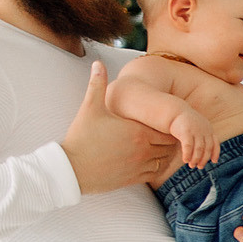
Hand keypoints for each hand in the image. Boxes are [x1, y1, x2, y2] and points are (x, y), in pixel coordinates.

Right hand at [62, 66, 178, 193]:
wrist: (72, 169)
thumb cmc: (81, 137)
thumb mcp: (90, 109)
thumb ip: (97, 85)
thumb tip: (98, 62)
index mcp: (137, 131)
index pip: (167, 128)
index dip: (167, 124)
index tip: (160, 119)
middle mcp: (143, 150)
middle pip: (170, 144)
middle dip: (168, 138)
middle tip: (160, 131)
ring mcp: (140, 166)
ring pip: (166, 160)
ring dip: (165, 153)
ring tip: (156, 144)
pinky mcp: (134, 179)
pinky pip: (156, 174)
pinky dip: (157, 166)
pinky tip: (147, 158)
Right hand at [170, 105, 217, 167]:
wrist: (175, 112)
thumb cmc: (186, 124)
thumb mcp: (198, 128)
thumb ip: (202, 138)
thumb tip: (203, 154)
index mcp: (208, 129)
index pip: (215, 143)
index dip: (215, 153)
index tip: (214, 161)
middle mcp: (204, 130)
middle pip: (207, 148)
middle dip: (203, 159)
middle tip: (199, 167)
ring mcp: (195, 131)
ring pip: (198, 149)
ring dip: (196, 159)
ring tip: (192, 165)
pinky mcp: (186, 132)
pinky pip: (188, 146)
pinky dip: (187, 154)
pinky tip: (185, 160)